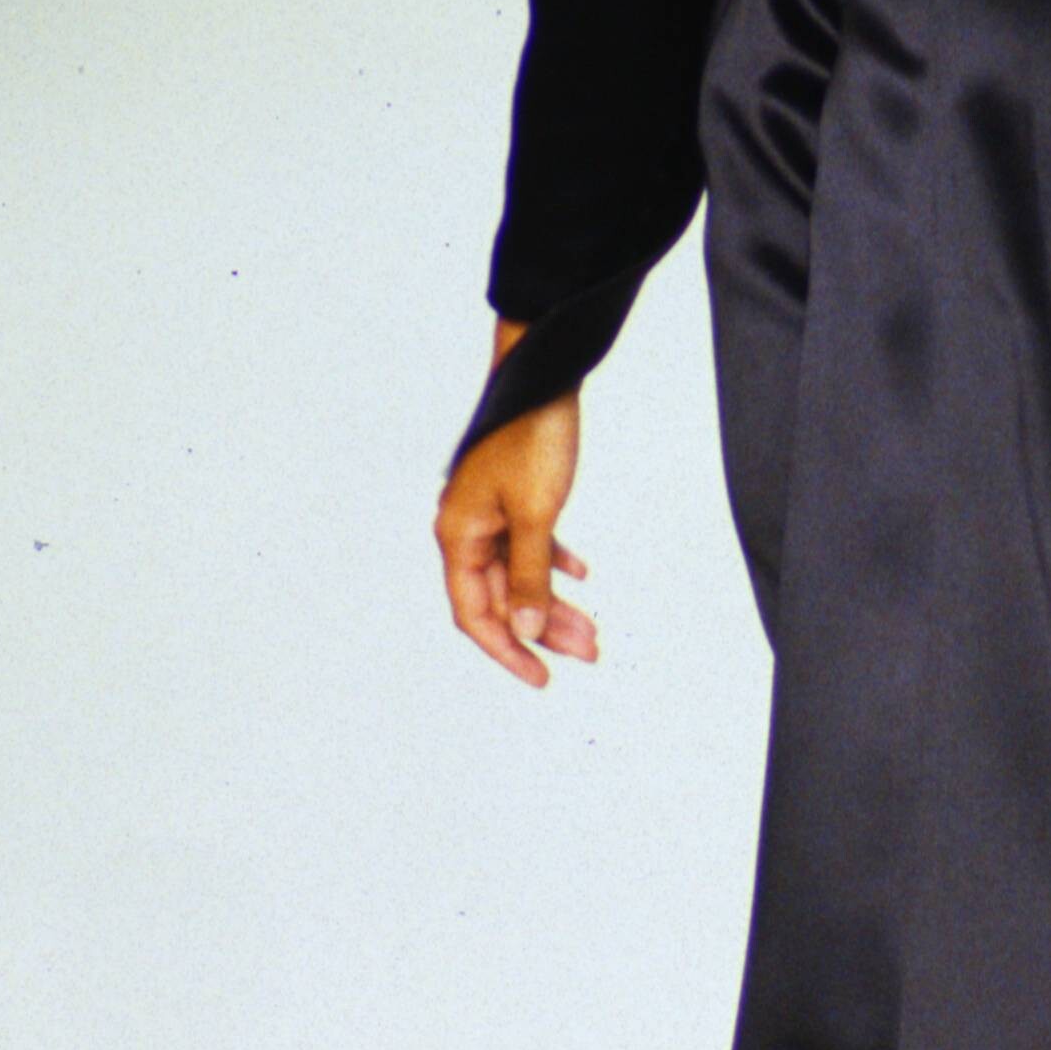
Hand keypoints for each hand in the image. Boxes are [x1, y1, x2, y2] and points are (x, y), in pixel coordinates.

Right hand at [434, 323, 597, 691]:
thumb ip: (530, 578)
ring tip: (592, 629)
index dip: (507, 650)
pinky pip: (527, 543)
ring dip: (553, 602)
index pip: (474, 613)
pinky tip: (581, 574)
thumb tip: (526, 632)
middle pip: (499, 598)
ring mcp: (487, 511)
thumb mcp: (536, 514)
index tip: (542, 677)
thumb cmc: (531, 435)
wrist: (543, 372)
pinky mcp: (511, 494)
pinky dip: (552, 562)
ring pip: (518, 573)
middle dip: (542, 630)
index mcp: (458, 535)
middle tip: (588, 654)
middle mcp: (465, 527)